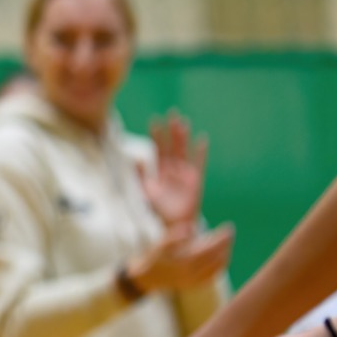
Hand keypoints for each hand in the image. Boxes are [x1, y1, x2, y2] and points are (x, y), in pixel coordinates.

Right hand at [127, 222, 233, 295]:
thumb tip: (192, 227)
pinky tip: (221, 258)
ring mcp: (195, 282)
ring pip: (217, 269)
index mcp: (185, 264)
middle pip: (217, 259)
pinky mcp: (195, 286)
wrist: (146, 279)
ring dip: (225, 255)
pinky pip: (213, 276)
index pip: (210, 249)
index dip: (221, 239)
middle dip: (225, 245)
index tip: (228, 228)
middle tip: (230, 233)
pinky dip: (219, 266)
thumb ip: (175, 236)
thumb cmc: (153, 258)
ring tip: (226, 244)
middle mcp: (193, 275)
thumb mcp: (160, 245)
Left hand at [139, 112, 208, 227]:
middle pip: (173, 146)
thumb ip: (141, 176)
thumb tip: (134, 160)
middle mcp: (173, 169)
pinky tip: (202, 140)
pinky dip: (201, 152)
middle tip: (172, 113)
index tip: (155, 120)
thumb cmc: (160, 209)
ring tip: (184, 122)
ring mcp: (185, 173)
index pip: (158, 149)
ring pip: (185, 151)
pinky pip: (199, 163)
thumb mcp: (147, 192)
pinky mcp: (196, 180)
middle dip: (172, 130)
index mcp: (160, 170)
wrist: (176, 223)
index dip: (157, 135)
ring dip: (184, 138)